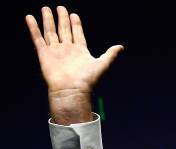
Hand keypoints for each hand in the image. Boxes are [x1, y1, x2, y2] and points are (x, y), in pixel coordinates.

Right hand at [25, 6, 123, 123]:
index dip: (76, 24)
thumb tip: (121, 47)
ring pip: (50, 31)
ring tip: (46, 8)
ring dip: (48, 20)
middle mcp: (67, 49)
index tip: (74, 15)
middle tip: (60, 7)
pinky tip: (30, 17)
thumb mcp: (102, 64)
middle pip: (64, 30)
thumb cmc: (87, 80)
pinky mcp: (44, 54)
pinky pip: (37, 38)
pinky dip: (33, 27)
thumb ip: (110, 54)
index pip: (77, 33)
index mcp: (80, 51)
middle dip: (62, 19)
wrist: (72, 90)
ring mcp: (55, 51)